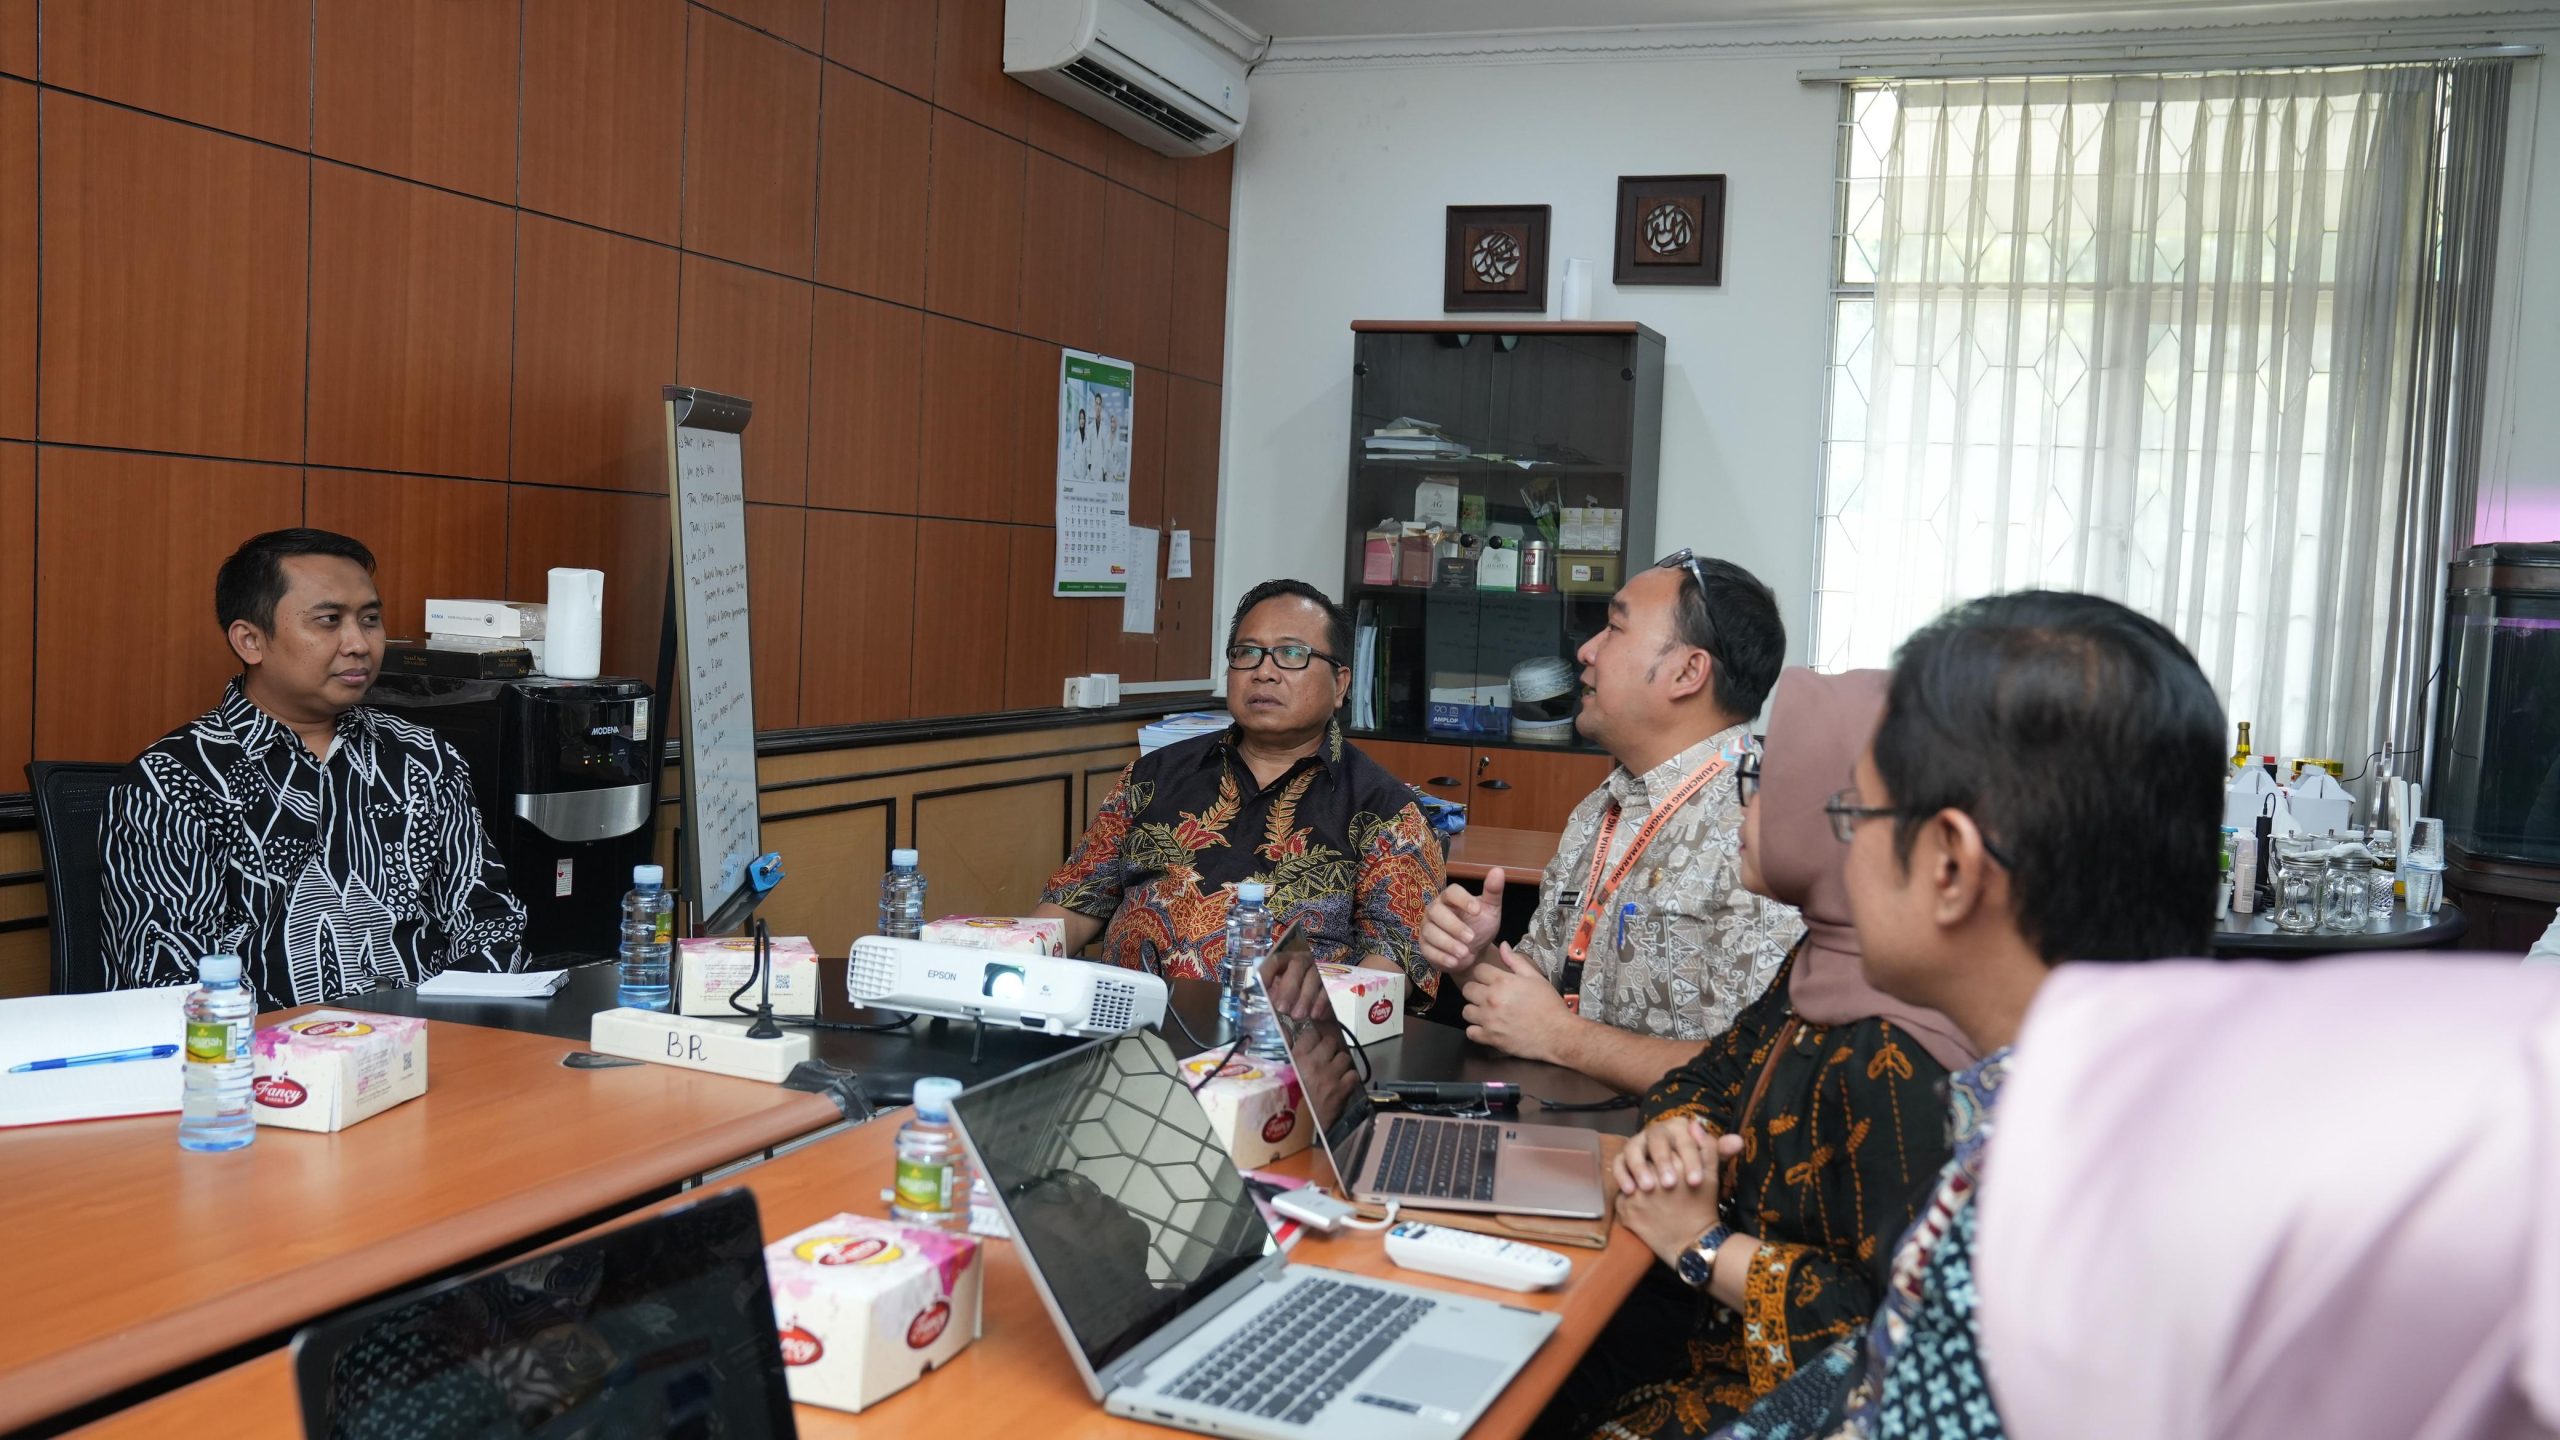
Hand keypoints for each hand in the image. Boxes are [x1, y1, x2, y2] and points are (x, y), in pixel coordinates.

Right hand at [1420, 869, 1504, 976]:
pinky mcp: (1425, 947)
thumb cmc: (1480, 927)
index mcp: (1450, 898)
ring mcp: (1427, 928)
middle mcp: (1435, 910)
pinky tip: (1455, 962)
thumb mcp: (1490, 910)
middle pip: (1437, 912)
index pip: (1451, 892)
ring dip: (1448, 943)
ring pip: (1431, 932)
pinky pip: (1428, 950)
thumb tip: (1498, 870)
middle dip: (1454, 926)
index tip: (1477, 910)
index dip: (1463, 899)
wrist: (1474, 952)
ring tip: (1465, 953)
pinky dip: (1442, 957)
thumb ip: (1493, 892)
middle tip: (1471, 937)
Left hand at [1459, 942, 1570, 1061]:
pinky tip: (1487, 1027)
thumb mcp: (1535, 977)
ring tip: (1487, 1012)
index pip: (1478, 970)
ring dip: (1475, 1010)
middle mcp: (1491, 999)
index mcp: (1502, 981)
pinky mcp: (1490, 1038)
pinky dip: (1477, 1030)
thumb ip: (1515, 960)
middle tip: (1488, 996)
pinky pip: (1470, 1032)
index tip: (1491, 980)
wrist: (1558, 1034)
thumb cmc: (1549, 1005)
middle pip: (1467, 989)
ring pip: (1466, 1011)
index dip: (1484, 974)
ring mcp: (1489, 1020)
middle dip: (1476, 990)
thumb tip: (1502, 945)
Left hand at [1615, 1121, 1744, 1266]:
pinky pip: (1621, 1194)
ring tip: (1651, 1189)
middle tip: (1662, 1180)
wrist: (1692, 1244)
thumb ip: (1707, 1146)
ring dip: (1637, 1178)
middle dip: (1651, 1167)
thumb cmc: (1702, 1207)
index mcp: (1678, 1166)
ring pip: (1629, 1173)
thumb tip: (1693, 1123)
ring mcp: (1638, 1195)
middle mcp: (1656, 1179)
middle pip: (1644, 1157)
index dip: (1665, 1153)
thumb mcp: (1711, 1175)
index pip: (1661, 1144)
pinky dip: (1629, 1195)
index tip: (1671, 1162)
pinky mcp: (1627, 1211)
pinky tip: (1642, 1202)